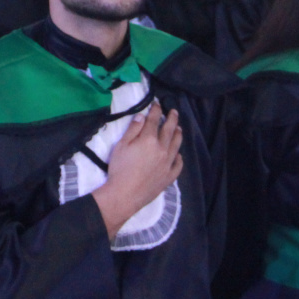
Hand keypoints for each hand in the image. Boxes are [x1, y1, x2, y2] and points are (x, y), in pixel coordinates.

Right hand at [92, 102, 182, 240]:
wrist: (124, 194)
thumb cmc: (119, 169)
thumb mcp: (121, 146)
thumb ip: (132, 130)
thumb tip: (141, 116)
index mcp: (149, 139)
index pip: (154, 120)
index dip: (156, 110)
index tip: (157, 104)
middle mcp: (162, 149)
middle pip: (169, 130)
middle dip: (172, 118)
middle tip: (174, 111)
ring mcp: (168, 163)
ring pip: (176, 145)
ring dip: (178, 134)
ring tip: (179, 128)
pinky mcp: (169, 176)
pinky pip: (178, 164)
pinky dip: (179, 158)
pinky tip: (178, 155)